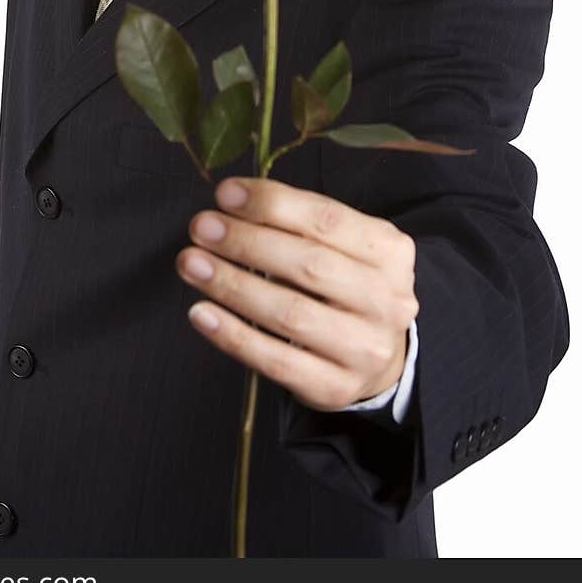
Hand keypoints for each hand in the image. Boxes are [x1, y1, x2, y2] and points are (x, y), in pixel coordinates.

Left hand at [175, 175, 417, 411]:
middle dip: (246, 242)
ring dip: (232, 285)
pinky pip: (276, 361)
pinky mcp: (335, 387)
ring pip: (290, 313)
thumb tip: (231, 202)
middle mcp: (386, 299)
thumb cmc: (347, 284)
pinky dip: (233, 335)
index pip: (326, 219)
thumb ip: (299, 222)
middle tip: (201, 228)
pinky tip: (201, 312)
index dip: (272, 204)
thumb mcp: (343, 244)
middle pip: (308, 264)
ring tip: (192, 264)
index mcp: (389, 251)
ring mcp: (364, 348)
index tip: (225, 194)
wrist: (379, 353)